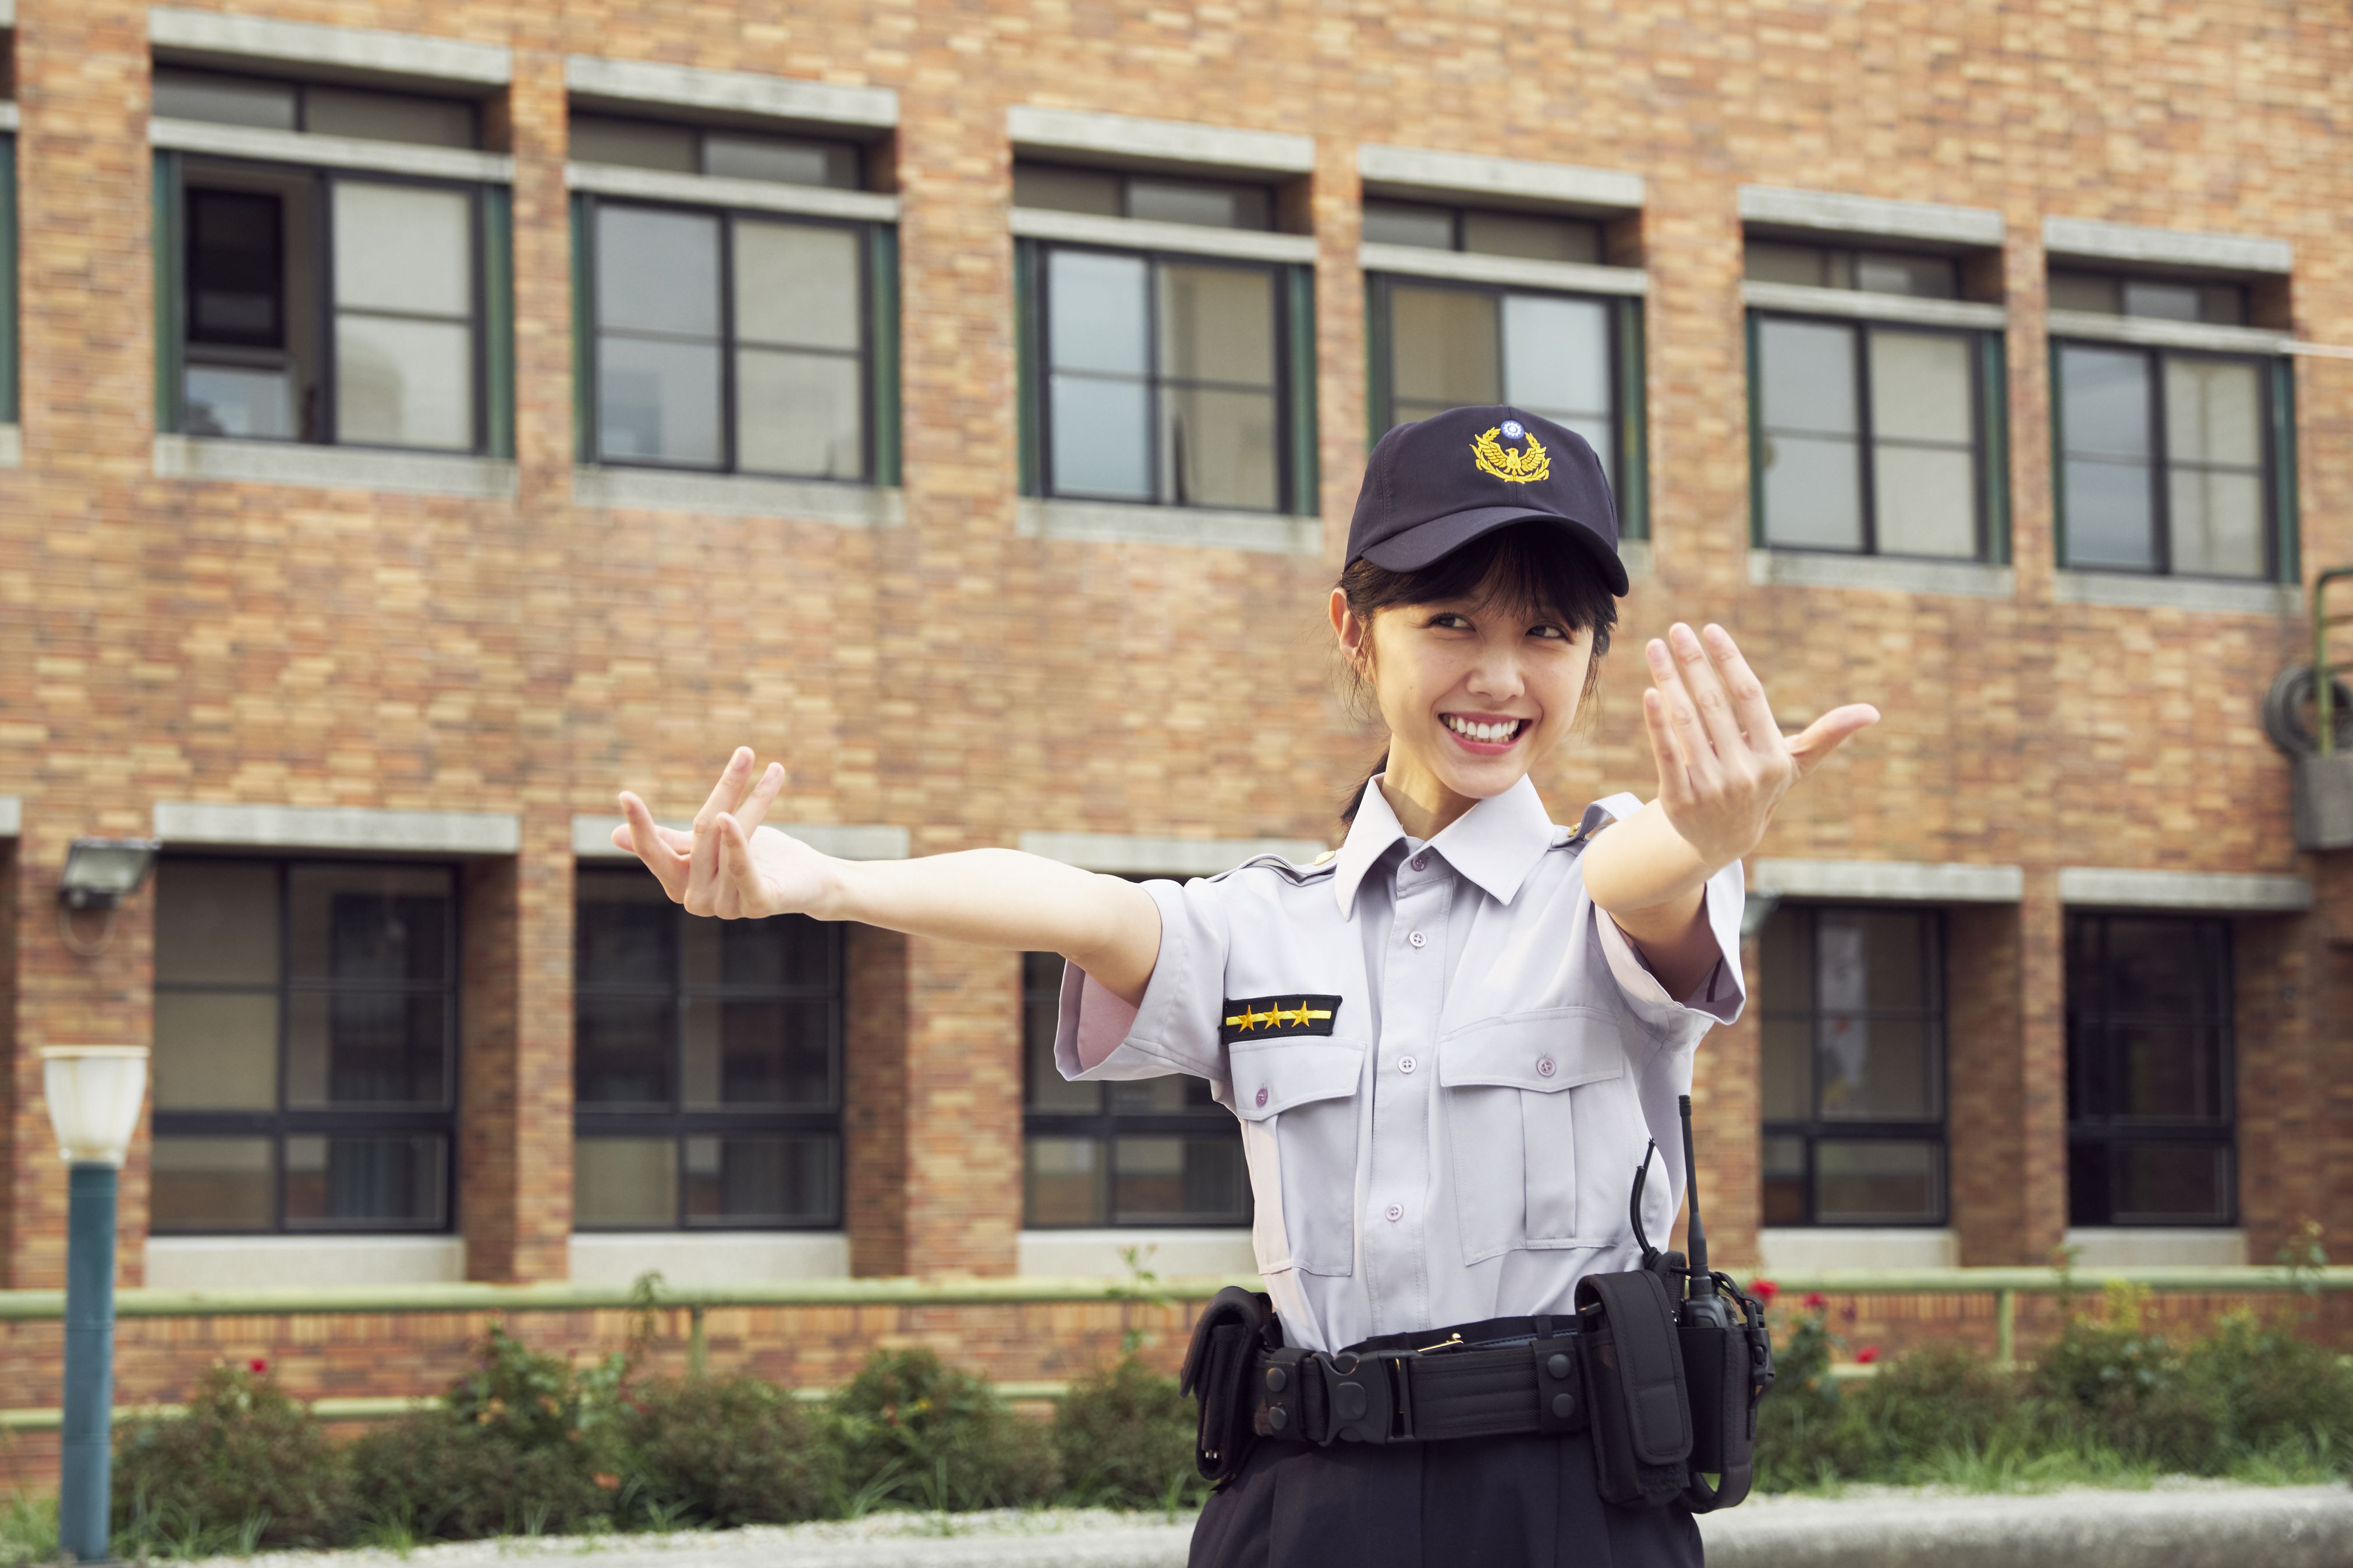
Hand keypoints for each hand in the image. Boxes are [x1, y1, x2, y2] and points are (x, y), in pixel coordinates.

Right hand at [612, 747, 839, 918]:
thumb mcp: (711, 842)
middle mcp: (697, 901)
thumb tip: (614, 836)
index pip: (654, 852)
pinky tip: (731, 818)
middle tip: (745, 750)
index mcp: (680, 884)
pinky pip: (742, 871)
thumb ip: (670, 840)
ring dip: (751, 801)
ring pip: (726, 842)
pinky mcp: (757, 906)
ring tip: (756, 765)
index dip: (641, 824)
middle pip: (702, 833)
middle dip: (726, 789)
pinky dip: (736, 845)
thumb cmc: (759, 856)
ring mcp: (726, 907)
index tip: (626, 794)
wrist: (810, 880)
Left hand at [1641, 622, 1877, 869]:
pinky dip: (1658, 722)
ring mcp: (1710, 787)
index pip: (1750, 697)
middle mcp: (1743, 772)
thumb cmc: (1760, 787)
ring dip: (1669, 680)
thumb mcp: (1794, 765)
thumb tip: (1873, 712)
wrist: (1721, 840)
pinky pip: (1667, 753)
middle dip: (1694, 663)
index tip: (1711, 629)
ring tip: (1656, 648)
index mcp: (1773, 756)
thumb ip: (1826, 735)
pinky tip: (1650, 692)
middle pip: (1715, 705)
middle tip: (1678, 628)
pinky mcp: (1679, 799)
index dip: (1730, 661)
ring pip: (1687, 723)